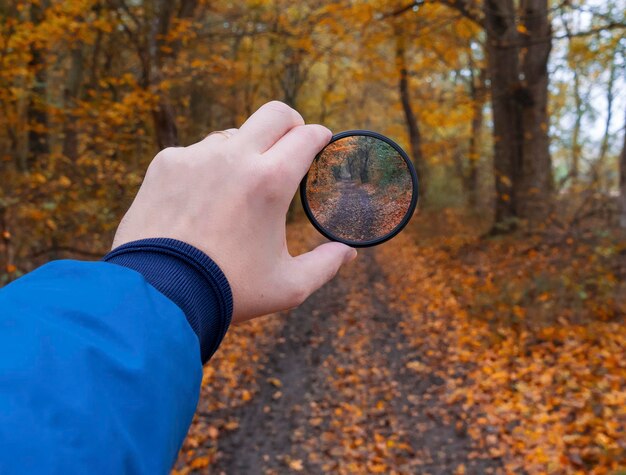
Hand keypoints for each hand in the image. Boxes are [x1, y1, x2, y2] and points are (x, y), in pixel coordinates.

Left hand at [112, 101, 356, 322]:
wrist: (158, 296)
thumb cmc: (228, 291)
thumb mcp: (287, 286)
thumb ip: (324, 265)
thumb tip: (347, 253)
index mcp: (271, 181)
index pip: (307, 136)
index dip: (321, 136)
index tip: (322, 142)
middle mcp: (235, 156)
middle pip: (275, 113)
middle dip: (291, 123)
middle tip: (292, 143)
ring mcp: (196, 156)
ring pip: (233, 135)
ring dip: (245, 151)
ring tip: (239, 186)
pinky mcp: (165, 164)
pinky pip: (196, 153)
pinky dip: (207, 168)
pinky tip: (201, 200)